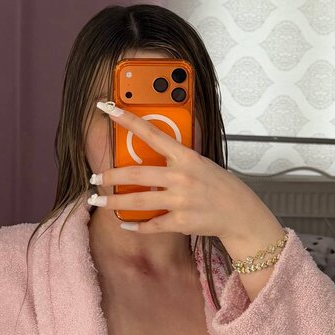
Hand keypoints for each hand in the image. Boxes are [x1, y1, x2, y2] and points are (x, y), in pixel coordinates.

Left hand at [91, 100, 280, 245]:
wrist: (240, 213)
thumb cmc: (219, 186)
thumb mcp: (200, 163)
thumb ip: (176, 159)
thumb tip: (149, 154)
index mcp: (185, 156)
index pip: (152, 133)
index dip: (128, 120)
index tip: (108, 109)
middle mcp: (181, 176)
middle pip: (135, 174)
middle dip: (110, 176)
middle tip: (95, 178)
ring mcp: (180, 200)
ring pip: (137, 201)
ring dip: (114, 202)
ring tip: (99, 201)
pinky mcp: (181, 221)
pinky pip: (151, 224)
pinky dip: (135, 226)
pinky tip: (125, 224)